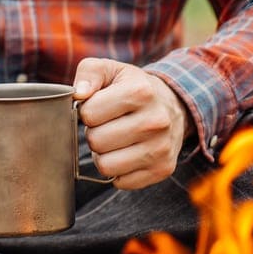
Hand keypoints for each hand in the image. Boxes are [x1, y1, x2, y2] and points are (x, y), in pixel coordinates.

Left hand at [73, 58, 191, 189]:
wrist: (174, 106)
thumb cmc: (133, 88)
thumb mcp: (111, 70)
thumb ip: (89, 73)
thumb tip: (78, 94)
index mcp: (140, 92)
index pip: (89, 114)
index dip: (87, 112)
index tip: (98, 108)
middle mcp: (155, 121)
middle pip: (96, 142)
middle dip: (94, 134)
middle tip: (106, 126)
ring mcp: (161, 148)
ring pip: (106, 166)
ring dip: (103, 155)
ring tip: (114, 141)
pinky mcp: (163, 169)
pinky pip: (121, 182)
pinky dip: (118, 171)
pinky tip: (126, 153)